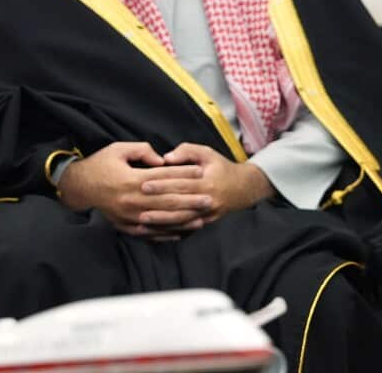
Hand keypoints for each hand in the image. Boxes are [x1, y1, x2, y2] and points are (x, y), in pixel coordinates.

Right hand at [58, 142, 208, 239]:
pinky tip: (181, 233)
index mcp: (131, 179)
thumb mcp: (119, 149)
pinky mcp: (125, 225)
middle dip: (190, 200)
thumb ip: (143, 151)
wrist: (78, 187)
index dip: (184, 174)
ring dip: (183, 219)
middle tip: (209, 199)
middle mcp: (131, 200)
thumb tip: (163, 159)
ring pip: (161, 219)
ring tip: (201, 217)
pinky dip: (165, 234)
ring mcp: (128, 216)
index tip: (201, 172)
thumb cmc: (100, 165)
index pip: (164, 177)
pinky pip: (149, 232)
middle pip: (167, 200)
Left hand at [151, 143, 274, 224]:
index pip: (180, 183)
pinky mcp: (206, 222)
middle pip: (179, 203)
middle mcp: (208, 199)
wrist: (244, 188)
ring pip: (181, 220)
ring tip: (142, 221)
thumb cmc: (221, 167)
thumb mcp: (208, 153)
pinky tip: (156, 230)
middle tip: (136, 202)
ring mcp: (208, 214)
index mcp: (207, 181)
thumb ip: (187, 151)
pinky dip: (170, 230)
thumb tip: (166, 158)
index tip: (142, 184)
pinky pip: (186, 228)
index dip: (161, 184)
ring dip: (161, 221)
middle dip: (156, 204)